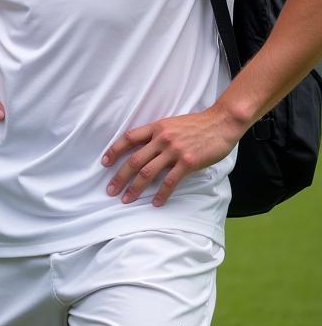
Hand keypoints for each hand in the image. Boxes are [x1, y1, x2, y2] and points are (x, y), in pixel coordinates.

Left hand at [101, 105, 244, 206]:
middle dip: (120, 176)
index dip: (114, 150)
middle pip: (134, 160)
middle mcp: (162, 139)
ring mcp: (174, 151)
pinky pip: (171, 181)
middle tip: (110, 190)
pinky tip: (155, 202)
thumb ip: (157, 135)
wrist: (220, 123)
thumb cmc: (196, 124)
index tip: (104, 162)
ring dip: (135, 188)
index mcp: (156, 128)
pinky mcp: (188, 162)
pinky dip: (161, 194)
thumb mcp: (171, 124)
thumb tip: (142, 149)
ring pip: (148, 172)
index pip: (128, 138)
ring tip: (126, 199)